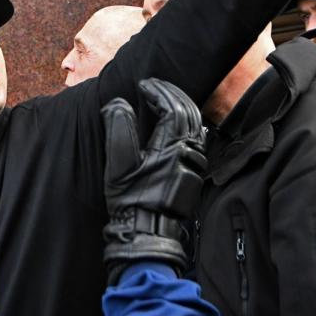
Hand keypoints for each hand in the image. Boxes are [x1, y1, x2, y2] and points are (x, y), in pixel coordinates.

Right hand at [101, 78, 206, 283]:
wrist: (147, 230)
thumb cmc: (130, 199)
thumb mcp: (118, 164)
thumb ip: (118, 129)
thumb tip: (118, 103)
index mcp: (169, 146)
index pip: (171, 108)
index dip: (158, 92)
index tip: (144, 85)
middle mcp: (187, 151)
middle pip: (187, 111)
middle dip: (171, 93)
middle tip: (155, 84)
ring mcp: (193, 161)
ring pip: (195, 122)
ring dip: (181, 104)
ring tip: (165, 96)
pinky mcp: (194, 170)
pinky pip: (197, 136)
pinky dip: (189, 120)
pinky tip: (180, 120)